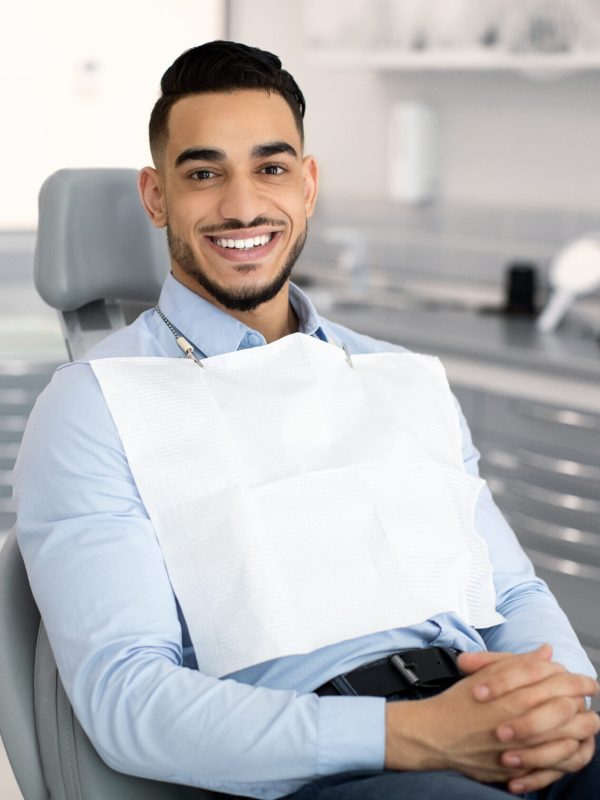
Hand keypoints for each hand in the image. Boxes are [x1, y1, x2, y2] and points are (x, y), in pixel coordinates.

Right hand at [384, 647, 598, 787]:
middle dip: (583, 701)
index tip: (587, 679)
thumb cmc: (457, 704)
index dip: (577, 679)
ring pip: (567, 739)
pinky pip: (555, 766)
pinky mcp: (518, 769)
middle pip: (567, 709)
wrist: (434, 736)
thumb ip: (518, 663)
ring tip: (587, 720)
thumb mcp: (485, 675)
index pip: (557, 683)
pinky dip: (568, 754)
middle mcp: (519, 722)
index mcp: (512, 696)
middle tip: (589, 696)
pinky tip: (572, 745)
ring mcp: (520, 749)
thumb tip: (546, 652)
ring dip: (581, 728)